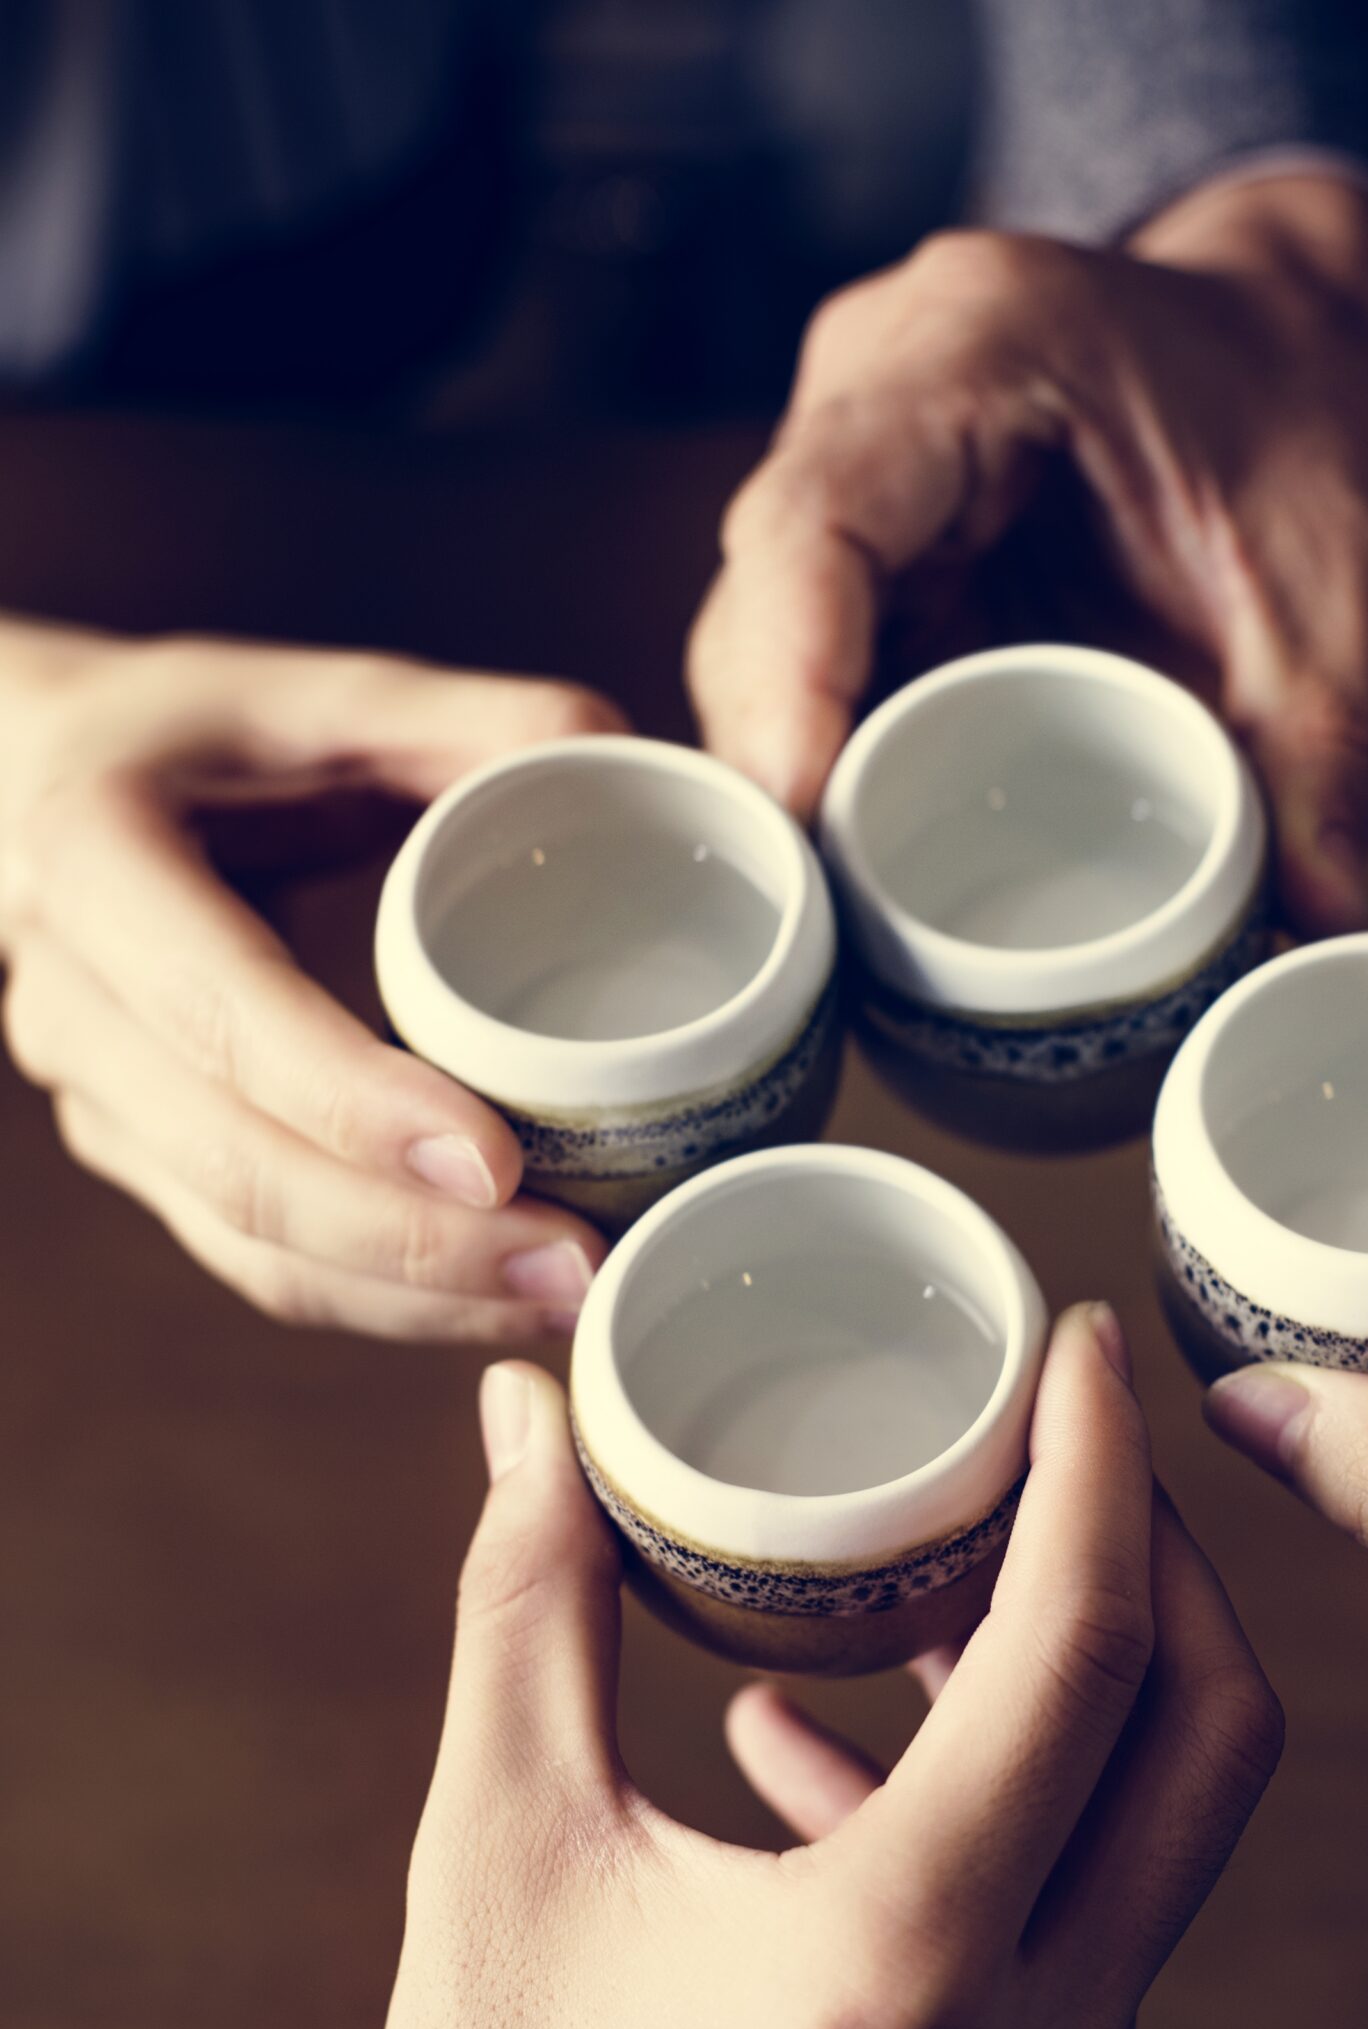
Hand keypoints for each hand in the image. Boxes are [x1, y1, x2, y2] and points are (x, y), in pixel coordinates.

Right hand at [0, 618, 625, 1339]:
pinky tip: (501, 1304)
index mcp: (99, 863)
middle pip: (240, 1166)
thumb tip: (621, 759)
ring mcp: (97, 1103)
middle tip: (579, 1261)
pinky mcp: (144, 1164)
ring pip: (251, 1246)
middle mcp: (74, 1004)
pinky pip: (259, 1266)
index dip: (355, 1102)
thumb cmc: (206, 737)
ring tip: (570, 1301)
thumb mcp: (320, 695)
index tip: (500, 1160)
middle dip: (419, 1241)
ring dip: (415, 1299)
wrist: (38, 793)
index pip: (223, 1014)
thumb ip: (469, 720)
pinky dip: (383, 1305)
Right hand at [341, 1306, 1279, 2028]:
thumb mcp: (500, 1843)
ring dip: (1093, 1683)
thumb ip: (532, 1600)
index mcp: (899, 1960)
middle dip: (1160, 1559)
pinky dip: (1022, 1815)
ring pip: (1170, 1832)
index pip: (1081, 1654)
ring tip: (946, 1579)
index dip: (1099, 1470)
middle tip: (1068, 1446)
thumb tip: (533, 1408)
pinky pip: (1105, 1931)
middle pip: (1205, 1735)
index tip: (1081, 1344)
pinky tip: (859, 1760)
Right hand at [689, 172, 1367, 932]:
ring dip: (790, 773)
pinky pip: (805, 653)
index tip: (800, 817)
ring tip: (833, 916)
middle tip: (820, 921)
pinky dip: (825, 755)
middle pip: (761, 593)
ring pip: (759, 633)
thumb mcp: (1338, 583)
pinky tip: (855, 859)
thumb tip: (1325, 917)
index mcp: (982, 340)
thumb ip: (1329, 750)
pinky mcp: (863, 529)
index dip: (789, 677)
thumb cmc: (1306, 410)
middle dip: (779, 762)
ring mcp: (851, 449)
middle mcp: (877, 376)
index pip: (819, 517)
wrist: (1295, 332)